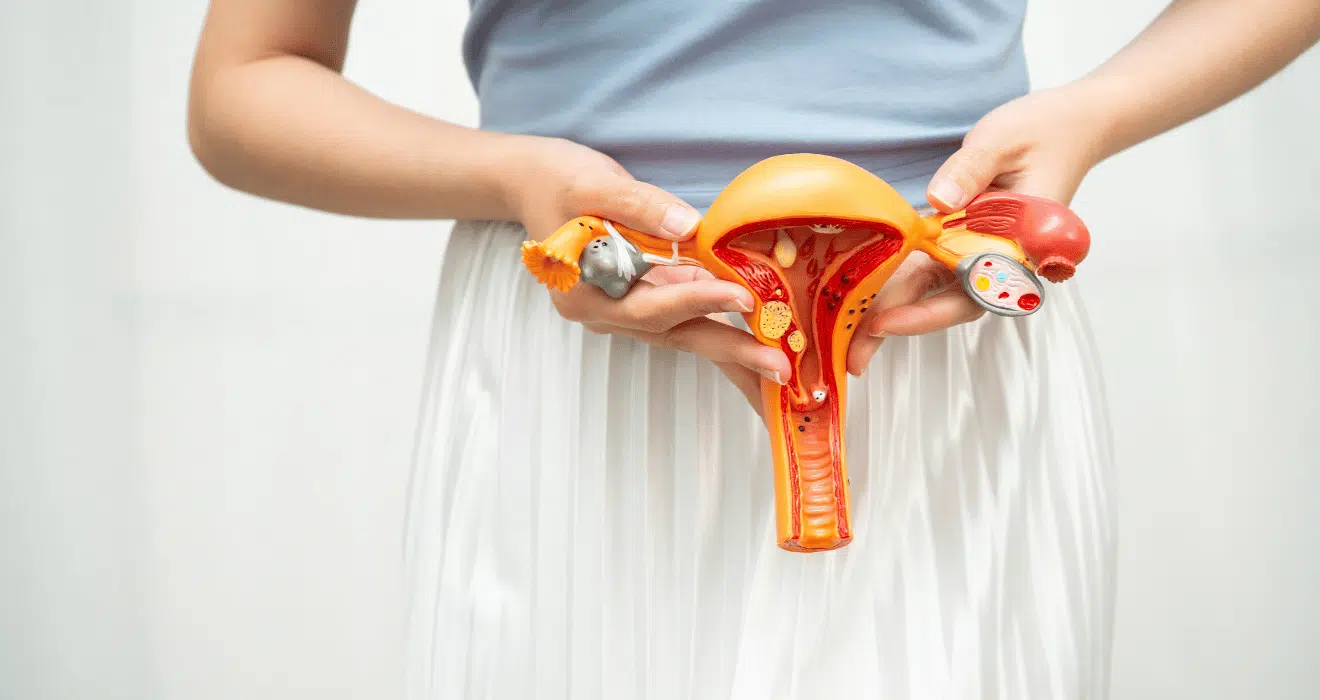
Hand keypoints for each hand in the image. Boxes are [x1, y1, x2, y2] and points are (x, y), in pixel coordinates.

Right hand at [508, 136, 790, 411]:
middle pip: (674, 333)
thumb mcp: (592, 184)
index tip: (741, 296)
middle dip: (729, 349)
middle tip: (777, 365)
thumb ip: (640, 205)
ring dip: (731, 343)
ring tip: (778, 360)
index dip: (697, 300)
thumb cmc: (556, 181)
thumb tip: (690, 226)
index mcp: (586, 296)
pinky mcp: (640, 295)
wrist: (531, 182)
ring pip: (683, 330)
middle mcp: (605, 313)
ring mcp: (623, 309)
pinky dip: (718, 318)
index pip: (650, 306)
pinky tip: (757, 328)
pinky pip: (683, 313)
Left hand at [848, 83, 1106, 374]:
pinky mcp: (966, 239)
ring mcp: (983, 250)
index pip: (974, 290)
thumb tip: (937, 200)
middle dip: (901, 324)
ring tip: (850, 334)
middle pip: (949, 302)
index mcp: (1021, 242)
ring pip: (935, 290)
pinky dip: (899, 280)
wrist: (1070, 125)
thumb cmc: (1043, 131)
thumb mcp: (1001, 140)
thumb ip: (969, 169)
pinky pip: (930, 267)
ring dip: (895, 309)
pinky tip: (862, 293)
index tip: (888, 322)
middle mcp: (1002, 256)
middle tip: (855, 351)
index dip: (930, 312)